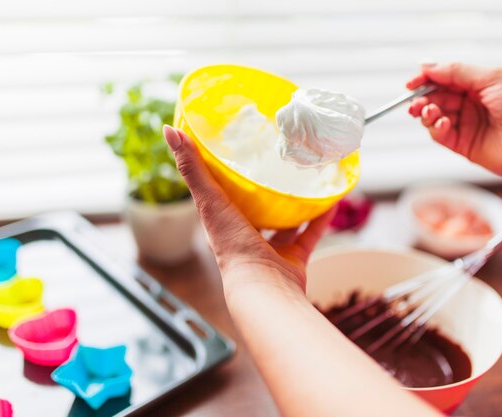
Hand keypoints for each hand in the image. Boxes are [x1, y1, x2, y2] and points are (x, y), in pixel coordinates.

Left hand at [162, 125, 333, 299]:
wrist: (266, 288)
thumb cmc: (233, 246)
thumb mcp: (210, 201)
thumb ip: (193, 168)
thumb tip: (170, 130)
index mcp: (222, 224)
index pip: (220, 195)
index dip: (225, 176)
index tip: (236, 152)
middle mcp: (245, 237)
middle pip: (254, 210)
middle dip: (263, 190)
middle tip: (276, 163)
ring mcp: (271, 250)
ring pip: (284, 223)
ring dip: (295, 204)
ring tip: (307, 178)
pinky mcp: (294, 259)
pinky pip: (310, 234)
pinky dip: (321, 218)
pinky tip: (331, 199)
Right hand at [406, 63, 501, 201]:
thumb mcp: (490, 77)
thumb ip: (456, 72)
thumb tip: (427, 65)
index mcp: (478, 84)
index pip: (444, 78)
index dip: (426, 79)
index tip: (411, 82)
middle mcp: (470, 104)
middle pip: (435, 97)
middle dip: (422, 98)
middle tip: (416, 101)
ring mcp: (466, 124)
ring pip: (434, 116)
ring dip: (427, 112)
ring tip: (429, 112)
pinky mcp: (463, 145)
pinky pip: (440, 135)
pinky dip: (436, 128)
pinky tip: (443, 124)